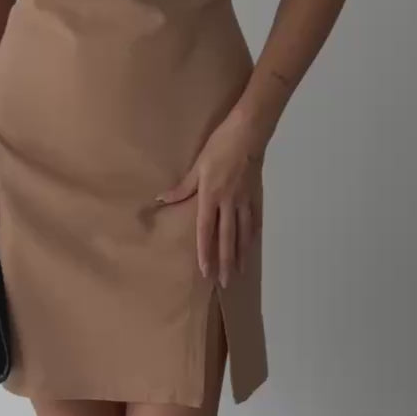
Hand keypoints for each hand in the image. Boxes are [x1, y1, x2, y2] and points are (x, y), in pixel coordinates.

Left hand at [157, 106, 265, 285]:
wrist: (248, 133)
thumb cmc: (220, 146)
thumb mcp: (197, 166)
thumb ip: (182, 187)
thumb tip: (162, 199)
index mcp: (212, 197)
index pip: (206, 231)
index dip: (205, 252)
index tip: (205, 270)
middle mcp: (229, 203)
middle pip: (227, 238)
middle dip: (226, 262)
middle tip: (225, 282)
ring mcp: (244, 200)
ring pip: (243, 233)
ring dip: (241, 254)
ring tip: (239, 272)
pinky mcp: (254, 195)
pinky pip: (254, 220)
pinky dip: (252, 236)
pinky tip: (251, 246)